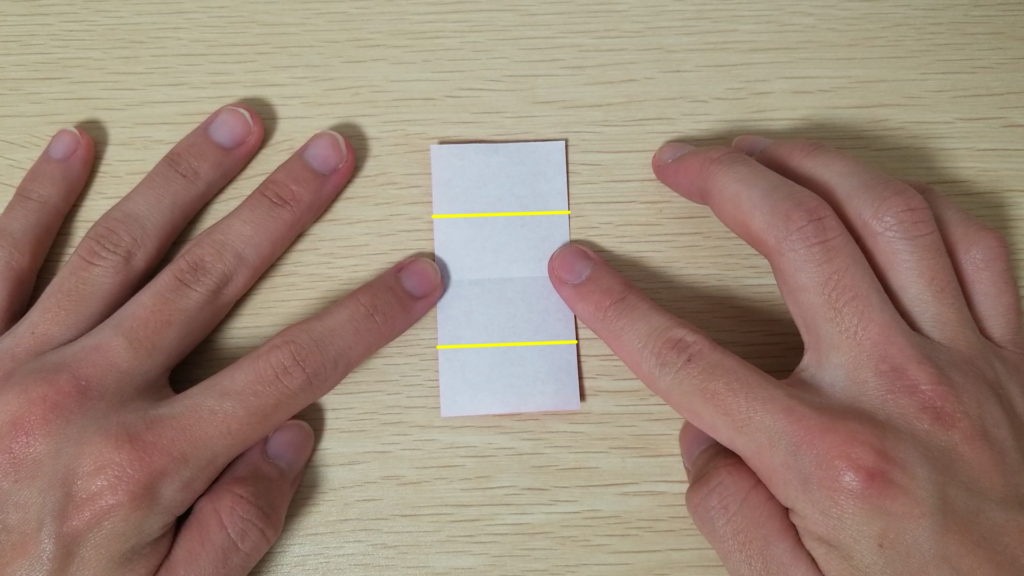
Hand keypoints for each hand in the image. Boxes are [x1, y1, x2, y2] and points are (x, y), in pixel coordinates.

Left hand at [0, 105, 441, 574]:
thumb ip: (238, 525)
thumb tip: (293, 435)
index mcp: (143, 465)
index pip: (290, 371)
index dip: (363, 320)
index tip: (411, 278)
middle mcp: (81, 398)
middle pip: (211, 278)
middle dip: (283, 208)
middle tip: (330, 155)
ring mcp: (16, 365)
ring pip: (120, 247)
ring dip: (188, 177)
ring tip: (238, 124)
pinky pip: (3, 257)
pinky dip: (40, 196)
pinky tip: (77, 146)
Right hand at [549, 138, 1023, 574]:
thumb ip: (728, 513)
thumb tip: (703, 435)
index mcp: (831, 461)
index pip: (691, 362)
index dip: (619, 307)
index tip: (580, 270)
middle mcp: (900, 392)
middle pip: (799, 239)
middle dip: (725, 180)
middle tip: (681, 163)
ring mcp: (964, 364)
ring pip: (888, 215)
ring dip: (815, 163)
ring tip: (764, 149)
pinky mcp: (1010, 357)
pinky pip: (973, 242)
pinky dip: (917, 200)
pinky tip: (875, 192)